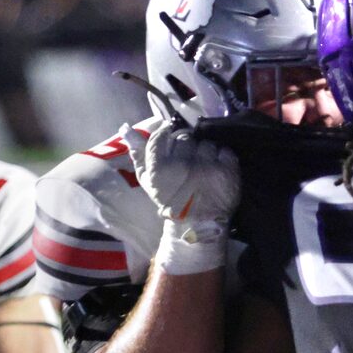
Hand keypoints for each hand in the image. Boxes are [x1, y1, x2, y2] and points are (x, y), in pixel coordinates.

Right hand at [130, 118, 239, 274]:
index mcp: (159, 169)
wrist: (196, 225)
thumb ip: (138, 154)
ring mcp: (206, 167)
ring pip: (205, 143)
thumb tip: (126, 128)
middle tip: (187, 162)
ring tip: (202, 168)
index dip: (165, 134)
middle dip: (186, 147)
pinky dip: (222, 158)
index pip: (160, 136)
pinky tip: (216, 171)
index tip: (169, 138)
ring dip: (204, 153)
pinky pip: (224, 150)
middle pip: (184, 137)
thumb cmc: (169, 200)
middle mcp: (182, 166)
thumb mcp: (148, 181)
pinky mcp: (226, 170)